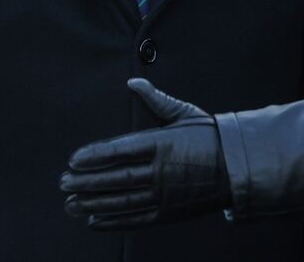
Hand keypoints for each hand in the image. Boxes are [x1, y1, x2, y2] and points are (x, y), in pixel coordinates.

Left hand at [61, 78, 230, 229]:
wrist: (239, 167)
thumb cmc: (211, 136)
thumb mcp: (185, 113)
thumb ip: (156, 99)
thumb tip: (134, 81)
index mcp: (163, 143)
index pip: (121, 150)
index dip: (95, 155)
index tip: (74, 159)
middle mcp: (162, 171)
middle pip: (117, 178)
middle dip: (86, 181)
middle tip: (64, 182)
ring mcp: (165, 195)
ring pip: (122, 201)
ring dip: (93, 203)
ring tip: (70, 203)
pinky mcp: (169, 213)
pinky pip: (136, 219)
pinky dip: (113, 221)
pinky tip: (94, 219)